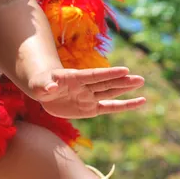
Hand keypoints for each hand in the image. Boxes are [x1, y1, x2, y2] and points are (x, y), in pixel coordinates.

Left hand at [28, 67, 145, 118]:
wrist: (44, 89)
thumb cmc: (41, 84)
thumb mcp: (38, 85)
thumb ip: (45, 86)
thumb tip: (50, 88)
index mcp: (75, 77)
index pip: (94, 75)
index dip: (108, 73)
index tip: (124, 70)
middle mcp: (85, 86)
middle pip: (106, 83)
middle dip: (122, 82)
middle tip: (140, 79)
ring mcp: (89, 96)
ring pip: (110, 93)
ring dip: (125, 89)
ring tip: (140, 82)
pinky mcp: (91, 108)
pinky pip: (109, 107)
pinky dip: (124, 105)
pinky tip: (139, 102)